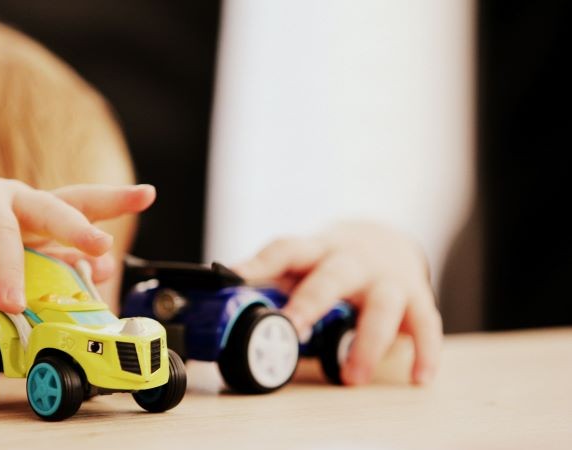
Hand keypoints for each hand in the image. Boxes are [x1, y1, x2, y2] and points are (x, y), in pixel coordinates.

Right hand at [0, 176, 154, 315]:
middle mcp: (12, 198)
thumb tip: (95, 273)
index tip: (148, 194)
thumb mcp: (10, 274)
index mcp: (33, 212)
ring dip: (14, 274)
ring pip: (7, 234)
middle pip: (53, 207)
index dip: (114, 199)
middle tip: (99, 246)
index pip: (79, 202)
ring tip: (15, 305)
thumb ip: (46, 269)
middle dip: (79, 227)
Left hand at [233, 221, 441, 385]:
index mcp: (317, 250)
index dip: (260, 262)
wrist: (386, 239)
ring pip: (383, 304)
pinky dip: (424, 352)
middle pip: (334, 275)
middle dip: (313, 301)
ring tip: (351, 377)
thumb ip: (274, 282)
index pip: (286, 249)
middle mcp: (353, 260)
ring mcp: (388, 278)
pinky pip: (426, 324)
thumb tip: (226, 303)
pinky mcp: (417, 297)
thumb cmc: (333, 260)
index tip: (234, 276)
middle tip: (293, 328)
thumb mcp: (304, 262)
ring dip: (367, 342)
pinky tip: (418, 377)